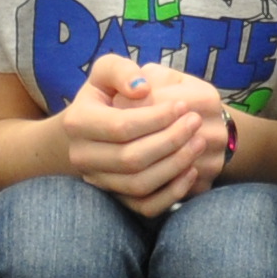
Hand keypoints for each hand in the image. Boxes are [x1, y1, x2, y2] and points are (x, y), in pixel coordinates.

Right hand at [54, 55, 230, 213]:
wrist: (93, 129)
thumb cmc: (107, 94)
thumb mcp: (107, 71)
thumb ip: (121, 70)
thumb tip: (141, 88)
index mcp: (78, 122)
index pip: (121, 126)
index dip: (156, 118)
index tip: (182, 106)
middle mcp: (81, 156)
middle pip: (131, 158)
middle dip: (170, 141)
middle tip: (196, 122)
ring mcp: (97, 181)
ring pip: (139, 184)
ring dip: (175, 165)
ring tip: (198, 142)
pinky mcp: (115, 199)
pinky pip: (145, 207)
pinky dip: (172, 193)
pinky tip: (191, 170)